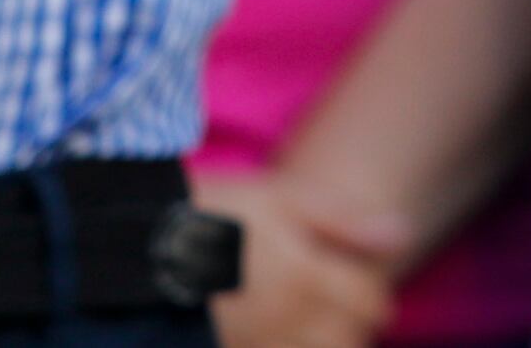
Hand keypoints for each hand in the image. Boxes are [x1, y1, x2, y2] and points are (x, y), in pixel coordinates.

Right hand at [197, 173, 401, 347]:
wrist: (127, 251)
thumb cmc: (204, 213)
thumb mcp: (275, 197)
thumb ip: (341, 219)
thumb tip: (403, 236)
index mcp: (306, 274)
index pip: (368, 300)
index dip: (371, 294)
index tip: (361, 289)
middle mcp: (285, 319)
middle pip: (347, 341)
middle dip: (350, 327)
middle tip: (335, 313)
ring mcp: (254, 345)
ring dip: (322, 344)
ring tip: (306, 329)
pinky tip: (275, 337)